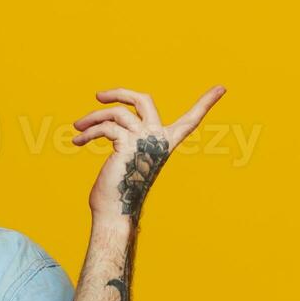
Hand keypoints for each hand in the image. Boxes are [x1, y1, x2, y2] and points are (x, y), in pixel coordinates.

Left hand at [73, 85, 226, 225]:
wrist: (114, 212)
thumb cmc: (117, 190)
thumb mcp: (127, 157)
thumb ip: (128, 137)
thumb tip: (109, 123)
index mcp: (165, 144)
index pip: (190, 121)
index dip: (205, 103)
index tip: (222, 88)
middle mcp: (159, 140)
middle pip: (144, 100)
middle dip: (120, 93)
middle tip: (100, 96)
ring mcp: (145, 140)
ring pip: (116, 113)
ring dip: (92, 118)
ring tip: (78, 127)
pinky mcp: (128, 144)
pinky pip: (105, 127)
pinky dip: (88, 132)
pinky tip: (77, 140)